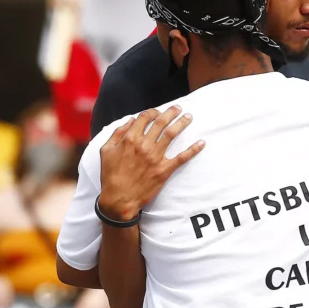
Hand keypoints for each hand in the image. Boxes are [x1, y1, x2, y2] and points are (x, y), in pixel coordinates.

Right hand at [98, 106, 205, 221]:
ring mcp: (155, 157)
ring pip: (172, 135)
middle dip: (171, 113)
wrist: (119, 199)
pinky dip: (193, 149)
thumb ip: (117, 133)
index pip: (145, 118)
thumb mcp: (106, 151)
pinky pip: (181, 158)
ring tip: (189, 117)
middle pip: (161, 123)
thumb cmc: (111, 175)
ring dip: (182, 123)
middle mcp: (144, 145)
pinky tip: (202, 143)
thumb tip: (130, 120)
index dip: (153, 112)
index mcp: (130, 139)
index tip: (158, 112)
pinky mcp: (164, 170)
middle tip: (179, 108)